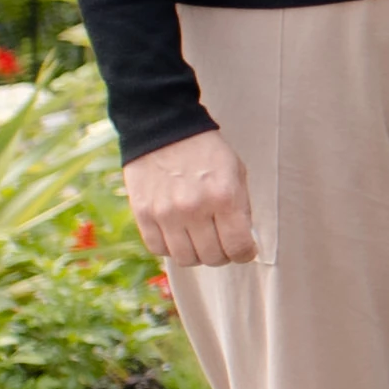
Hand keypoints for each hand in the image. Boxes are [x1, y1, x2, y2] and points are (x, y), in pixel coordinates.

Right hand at [122, 127, 259, 271]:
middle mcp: (194, 208)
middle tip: (221, 243)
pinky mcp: (143, 214)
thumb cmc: (206, 152)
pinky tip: (178, 233)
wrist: (164, 129)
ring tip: (199, 239)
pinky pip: (159, 249)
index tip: (244, 250)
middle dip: (222, 254)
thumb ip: (241, 208)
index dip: (245, 254)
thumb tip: (243, 241)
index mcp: (224, 196)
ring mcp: (166, 213)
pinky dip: (171, 247)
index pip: (238, 246)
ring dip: (197, 254)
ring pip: (186, 259)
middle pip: (212, 257)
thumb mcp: (236, 172)